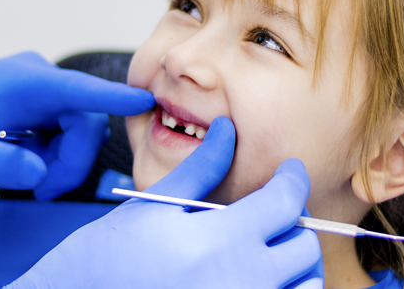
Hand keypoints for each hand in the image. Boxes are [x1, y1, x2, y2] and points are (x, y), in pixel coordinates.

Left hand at [0, 51, 153, 198]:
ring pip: (79, 131)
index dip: (111, 98)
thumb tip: (38, 172)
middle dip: (70, 161)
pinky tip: (26, 164)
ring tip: (28, 178)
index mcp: (23, 82)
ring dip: (62, 162)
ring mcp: (43, 93)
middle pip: (84, 121)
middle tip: (41, 190)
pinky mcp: (42, 108)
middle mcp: (40, 81)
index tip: (144, 101)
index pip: (76, 90)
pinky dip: (54, 158)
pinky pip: (67, 135)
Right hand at [6, 117, 324, 288]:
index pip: (285, 203)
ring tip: (263, 255)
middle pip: (303, 248)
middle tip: (269, 215)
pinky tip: (251, 281)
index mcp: (216, 243)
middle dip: (293, 225)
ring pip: (304, 287)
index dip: (292, 180)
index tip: (288, 173)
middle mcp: (239, 284)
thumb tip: (228, 130)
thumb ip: (199, 170)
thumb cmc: (99, 263)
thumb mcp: (148, 210)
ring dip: (294, 268)